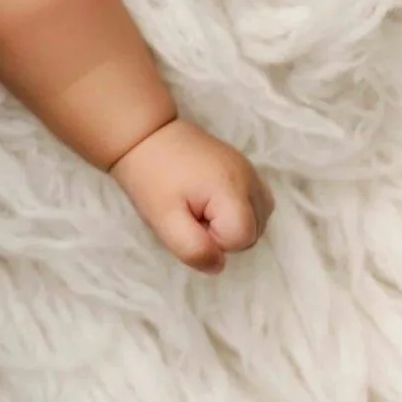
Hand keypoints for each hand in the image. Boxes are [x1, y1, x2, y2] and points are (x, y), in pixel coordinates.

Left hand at [110, 118, 273, 273]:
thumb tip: (219, 266)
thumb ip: (192, 248)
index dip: (213, 240)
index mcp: (233, 190)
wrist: (145, 136)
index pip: (241, 239)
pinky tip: (210, 200)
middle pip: (252, 233)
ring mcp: (253, 173)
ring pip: (256, 221)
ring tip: (198, 205)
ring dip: (230, 224)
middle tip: (189, 212)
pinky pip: (254, 205)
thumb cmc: (151, 178)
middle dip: (221, 234)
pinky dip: (236, 211)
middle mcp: (252, 180)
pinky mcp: (247, 170)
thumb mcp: (163, 219)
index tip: (188, 221)